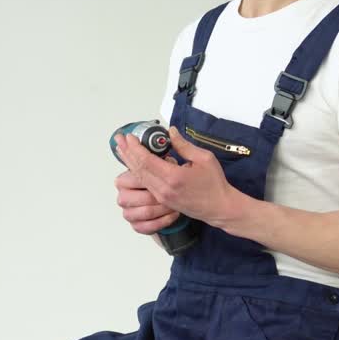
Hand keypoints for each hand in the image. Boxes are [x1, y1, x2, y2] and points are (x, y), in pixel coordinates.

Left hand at [114, 126, 247, 231]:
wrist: (220, 208)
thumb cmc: (215, 184)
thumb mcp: (204, 158)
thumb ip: (184, 145)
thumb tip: (170, 132)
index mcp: (174, 177)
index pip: (147, 160)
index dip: (135, 148)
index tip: (129, 137)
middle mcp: (164, 189)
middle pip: (138, 169)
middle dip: (127, 152)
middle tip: (118, 139)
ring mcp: (162, 197)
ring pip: (140, 178)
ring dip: (129, 162)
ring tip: (121, 150)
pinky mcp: (163, 200)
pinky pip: (146, 184)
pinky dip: (137, 172)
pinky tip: (133, 164)